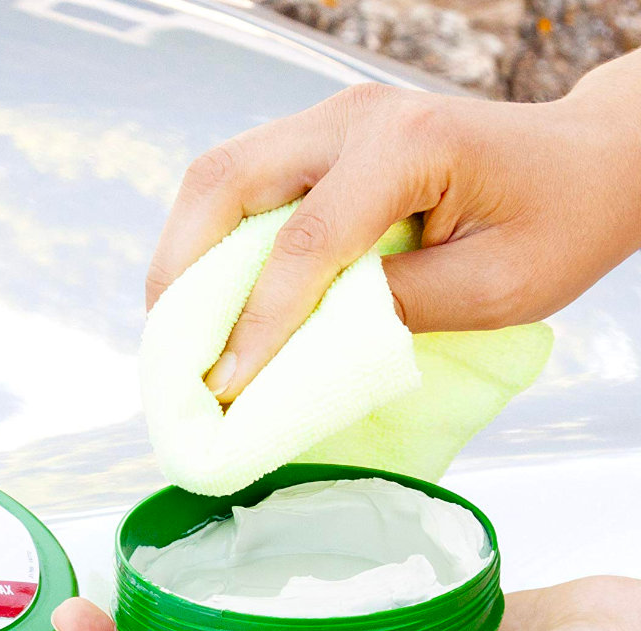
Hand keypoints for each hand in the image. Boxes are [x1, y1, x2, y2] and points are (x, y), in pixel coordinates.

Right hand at [145, 50, 640, 402]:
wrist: (585, 165)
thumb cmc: (558, 225)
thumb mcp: (494, 289)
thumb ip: (393, 310)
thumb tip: (299, 344)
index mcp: (407, 145)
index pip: (304, 243)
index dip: (258, 324)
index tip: (228, 387)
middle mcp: (353, 117)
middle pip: (226, 181)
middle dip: (180, 271)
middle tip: (170, 348)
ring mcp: (331, 121)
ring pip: (220, 177)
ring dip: (183, 253)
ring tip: (176, 326)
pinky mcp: (322, 141)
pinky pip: (242, 185)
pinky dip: (211, 241)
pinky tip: (210, 293)